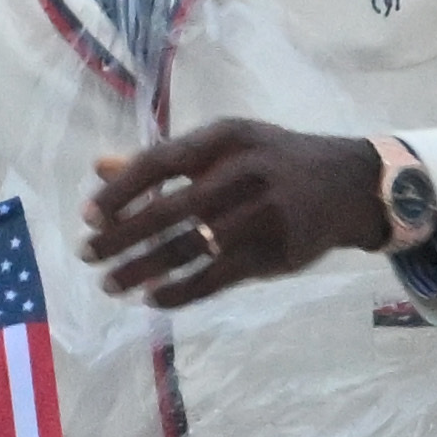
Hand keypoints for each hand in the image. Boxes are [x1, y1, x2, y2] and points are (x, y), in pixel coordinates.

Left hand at [85, 118, 394, 311]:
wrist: (349, 184)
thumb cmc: (270, 161)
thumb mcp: (223, 146)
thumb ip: (163, 160)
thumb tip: (99, 167)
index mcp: (224, 138)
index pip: (160, 162)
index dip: (121, 191)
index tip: (88, 217)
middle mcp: (243, 172)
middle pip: (170, 210)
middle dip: (122, 236)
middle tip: (87, 255)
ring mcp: (262, 215)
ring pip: (190, 248)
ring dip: (144, 270)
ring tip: (111, 284)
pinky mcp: (276, 253)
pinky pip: (218, 277)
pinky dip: (181, 291)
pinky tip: (154, 298)